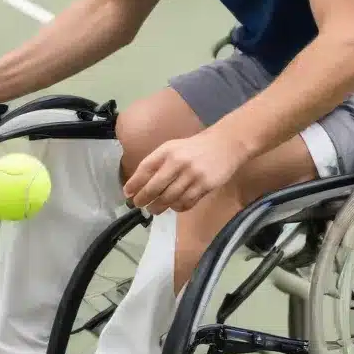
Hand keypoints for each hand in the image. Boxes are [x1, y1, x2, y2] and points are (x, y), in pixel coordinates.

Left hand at [123, 129, 247, 214]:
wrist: (226, 144)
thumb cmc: (195, 148)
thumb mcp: (173, 148)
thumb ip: (158, 163)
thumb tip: (140, 184)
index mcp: (167, 150)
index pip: (145, 168)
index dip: (134, 183)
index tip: (127, 193)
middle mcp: (178, 162)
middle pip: (155, 187)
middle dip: (144, 199)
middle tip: (139, 205)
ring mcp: (192, 175)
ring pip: (170, 198)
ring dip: (159, 206)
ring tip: (154, 209)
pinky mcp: (205, 185)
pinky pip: (187, 202)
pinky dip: (178, 207)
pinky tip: (174, 207)